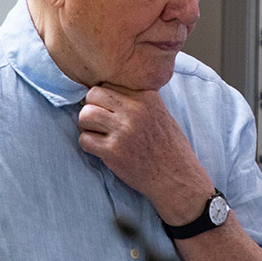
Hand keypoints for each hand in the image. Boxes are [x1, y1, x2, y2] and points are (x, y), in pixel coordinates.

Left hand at [77, 84, 213, 222]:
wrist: (177, 177)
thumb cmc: (170, 147)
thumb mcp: (161, 113)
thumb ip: (139, 101)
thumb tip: (109, 92)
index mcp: (147, 97)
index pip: (109, 83)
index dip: (105, 97)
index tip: (109, 109)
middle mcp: (135, 110)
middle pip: (93, 95)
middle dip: (92, 107)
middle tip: (100, 122)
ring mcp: (123, 131)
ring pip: (85, 115)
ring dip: (87, 126)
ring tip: (98, 135)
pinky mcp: (113, 151)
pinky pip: (84, 139)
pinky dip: (88, 145)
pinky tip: (101, 150)